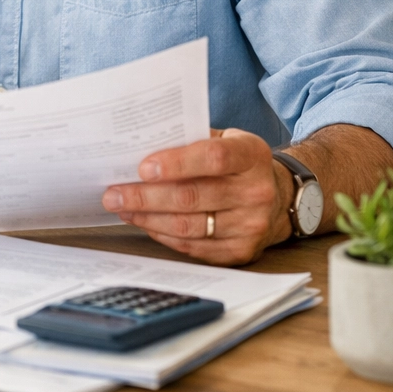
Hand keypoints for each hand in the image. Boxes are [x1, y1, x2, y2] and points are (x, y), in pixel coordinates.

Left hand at [101, 128, 290, 265]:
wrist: (279, 199)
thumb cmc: (238, 163)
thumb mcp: (226, 139)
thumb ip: (191, 140)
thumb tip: (141, 145)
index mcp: (252, 155)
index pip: (213, 158)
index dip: (177, 163)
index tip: (142, 168)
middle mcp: (256, 192)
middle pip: (193, 197)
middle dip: (146, 196)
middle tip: (113, 194)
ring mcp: (250, 226)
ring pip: (188, 225)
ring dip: (148, 218)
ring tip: (122, 208)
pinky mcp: (241, 252)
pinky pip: (193, 246)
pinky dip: (163, 235)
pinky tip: (145, 223)